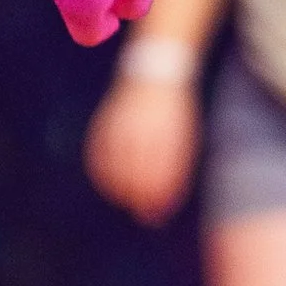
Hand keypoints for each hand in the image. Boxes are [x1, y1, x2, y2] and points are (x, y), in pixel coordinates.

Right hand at [85, 68, 201, 222]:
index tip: (159, 214)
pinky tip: (106, 183)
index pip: (163, 171)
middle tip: (144, 215)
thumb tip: (166, 197)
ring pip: (118, 162)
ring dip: (121, 187)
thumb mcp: (185, 132)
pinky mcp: (108, 119)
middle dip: (142, 197)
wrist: (156, 70)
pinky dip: (102, 169)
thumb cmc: (176, 110)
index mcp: (169, 130)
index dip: (160, 195)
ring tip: (126, 202)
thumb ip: (176, 163)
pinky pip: (100, 149)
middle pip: (140, 170)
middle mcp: (145, 126)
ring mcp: (124, 122)